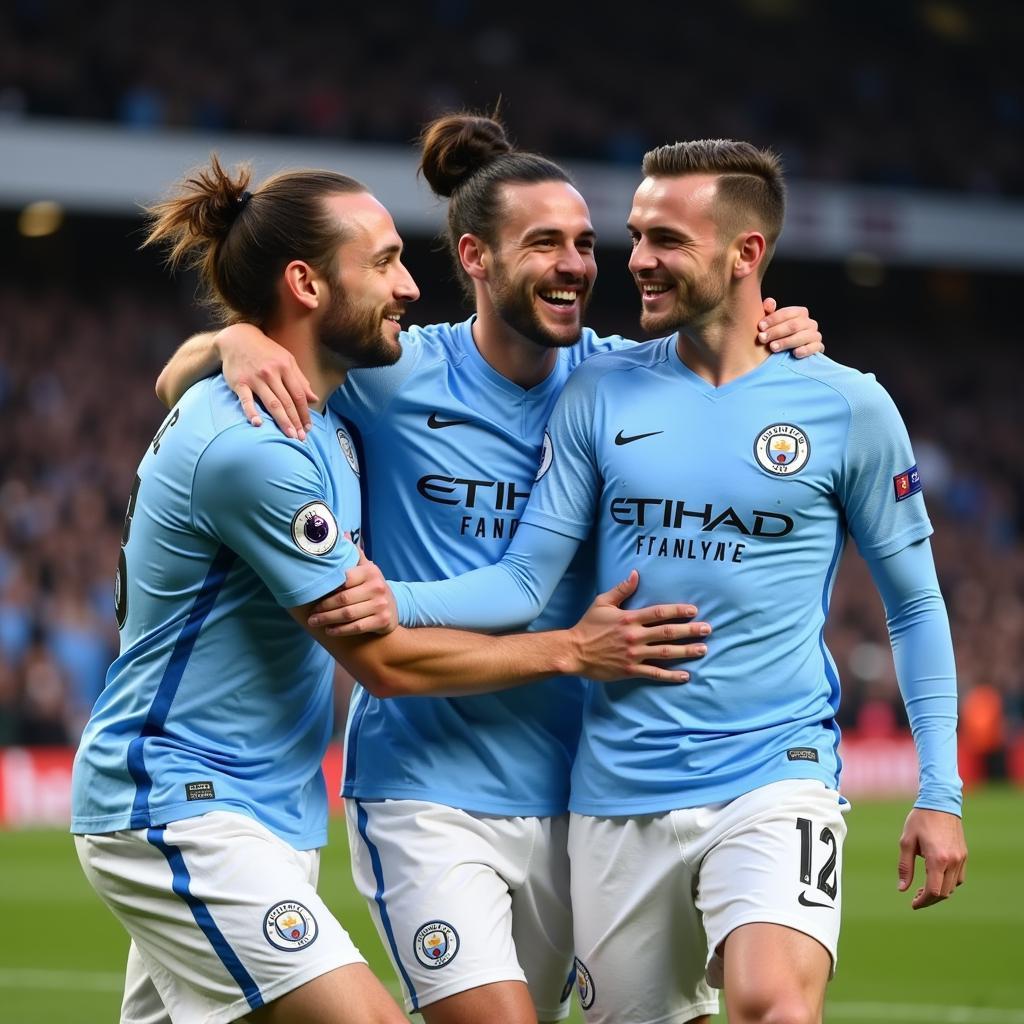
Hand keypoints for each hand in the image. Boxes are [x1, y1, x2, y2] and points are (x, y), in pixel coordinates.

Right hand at [217, 323, 318, 438]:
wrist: (237, 338)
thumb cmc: (265, 351)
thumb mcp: (286, 360)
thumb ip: (300, 380)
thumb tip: (314, 399)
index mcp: (285, 367)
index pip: (299, 395)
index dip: (305, 413)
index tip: (309, 427)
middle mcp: (271, 373)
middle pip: (287, 402)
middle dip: (296, 421)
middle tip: (301, 438)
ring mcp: (255, 378)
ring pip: (272, 403)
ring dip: (282, 421)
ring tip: (290, 435)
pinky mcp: (239, 382)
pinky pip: (246, 400)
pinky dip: (252, 412)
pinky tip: (258, 424)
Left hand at [308, 549, 397, 635]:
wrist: (394, 608)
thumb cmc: (372, 587)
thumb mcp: (366, 569)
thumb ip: (354, 555)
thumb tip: (341, 534)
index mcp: (371, 571)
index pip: (344, 579)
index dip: (327, 588)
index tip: (313, 594)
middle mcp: (378, 586)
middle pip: (343, 599)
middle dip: (323, 608)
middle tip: (310, 614)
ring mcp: (381, 604)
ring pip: (348, 614)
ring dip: (328, 620)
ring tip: (314, 622)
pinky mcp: (382, 621)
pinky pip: (357, 627)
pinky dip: (341, 630)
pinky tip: (330, 630)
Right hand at [566, 571, 709, 682]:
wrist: (574, 651)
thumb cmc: (588, 626)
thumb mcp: (602, 603)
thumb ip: (621, 590)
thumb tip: (636, 574)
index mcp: (629, 618)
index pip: (659, 612)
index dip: (678, 611)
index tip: (694, 610)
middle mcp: (635, 636)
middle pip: (668, 632)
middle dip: (690, 631)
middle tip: (707, 629)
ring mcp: (634, 654)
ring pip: (666, 652)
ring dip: (686, 651)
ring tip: (703, 649)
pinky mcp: (631, 670)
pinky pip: (655, 673)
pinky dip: (671, 675)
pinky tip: (686, 675)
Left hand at [757, 297, 822, 357]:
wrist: (790, 352)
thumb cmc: (779, 334)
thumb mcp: (772, 323)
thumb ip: (769, 311)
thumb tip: (769, 302)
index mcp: (800, 313)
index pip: (787, 313)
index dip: (772, 319)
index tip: (760, 326)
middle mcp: (809, 322)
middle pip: (793, 325)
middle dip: (776, 332)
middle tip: (762, 338)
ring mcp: (815, 335)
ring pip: (802, 337)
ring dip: (786, 342)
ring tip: (772, 347)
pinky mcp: (818, 348)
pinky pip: (815, 347)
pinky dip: (805, 350)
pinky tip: (795, 353)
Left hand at [897, 807, 967, 909]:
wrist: (940, 802)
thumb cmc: (919, 820)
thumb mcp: (906, 842)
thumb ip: (905, 867)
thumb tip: (902, 889)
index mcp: (937, 859)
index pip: (934, 891)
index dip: (923, 901)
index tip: (913, 904)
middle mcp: (953, 862)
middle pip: (944, 892)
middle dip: (930, 899)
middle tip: (915, 897)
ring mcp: (961, 859)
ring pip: (952, 887)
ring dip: (939, 892)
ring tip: (923, 888)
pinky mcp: (964, 855)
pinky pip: (959, 878)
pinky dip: (948, 883)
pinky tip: (936, 877)